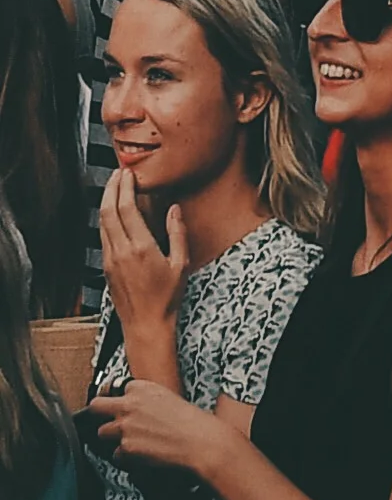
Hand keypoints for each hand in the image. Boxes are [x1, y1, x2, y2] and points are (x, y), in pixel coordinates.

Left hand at [84, 373, 234, 483]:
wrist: (200, 442)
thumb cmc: (193, 422)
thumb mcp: (170, 399)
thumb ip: (148, 400)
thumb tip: (139, 409)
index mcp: (143, 387)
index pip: (115, 388)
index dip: (119, 400)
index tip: (120, 406)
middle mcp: (130, 404)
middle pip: (96, 406)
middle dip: (99, 415)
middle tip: (107, 422)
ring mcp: (125, 426)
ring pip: (101, 433)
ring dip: (112, 439)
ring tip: (129, 443)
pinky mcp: (126, 447)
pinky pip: (115, 455)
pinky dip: (125, 458)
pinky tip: (139, 457)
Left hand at [98, 173, 187, 346]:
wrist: (145, 326)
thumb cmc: (166, 298)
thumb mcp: (181, 264)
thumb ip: (177, 233)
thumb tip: (173, 209)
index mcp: (140, 248)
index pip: (126, 209)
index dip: (125, 187)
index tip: (129, 173)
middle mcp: (120, 252)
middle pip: (107, 211)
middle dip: (111, 188)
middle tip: (118, 173)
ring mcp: (110, 260)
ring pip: (102, 223)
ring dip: (106, 202)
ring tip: (114, 188)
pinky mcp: (106, 268)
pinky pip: (103, 236)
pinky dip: (106, 219)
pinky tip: (114, 214)